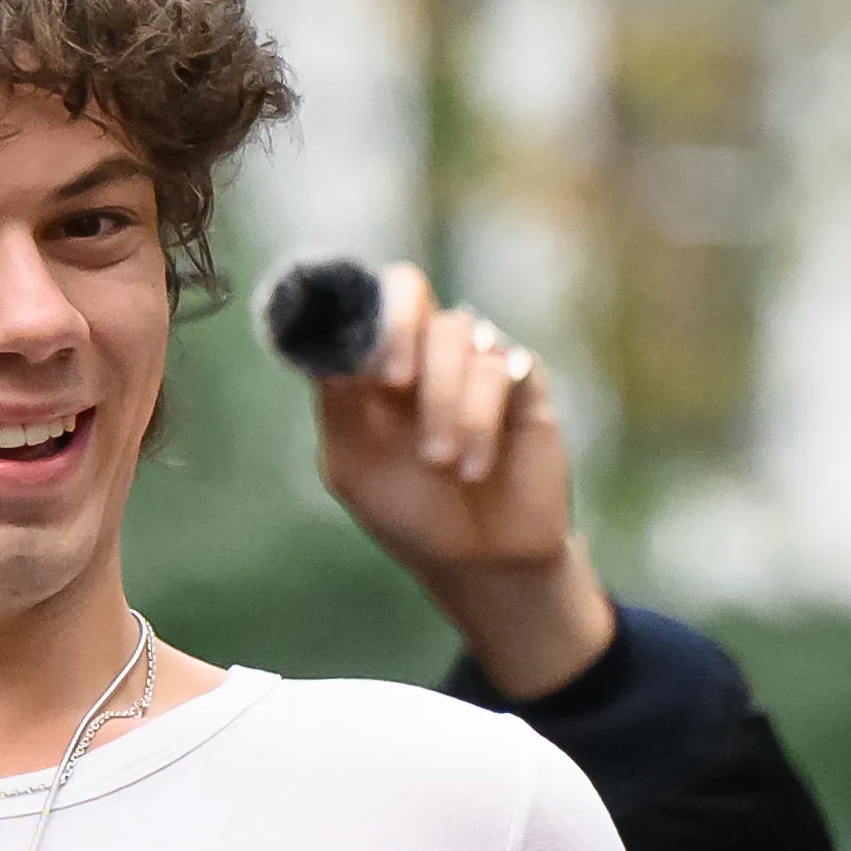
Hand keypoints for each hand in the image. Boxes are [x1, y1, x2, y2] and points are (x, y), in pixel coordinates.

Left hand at [308, 269, 610, 700]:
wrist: (482, 562)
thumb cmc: (410, 514)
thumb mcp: (353, 467)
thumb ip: (337, 406)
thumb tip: (327, 350)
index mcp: (373, 364)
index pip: (360, 300)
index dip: (354, 309)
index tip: (352, 352)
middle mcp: (422, 351)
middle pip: (408, 288)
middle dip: (398, 327)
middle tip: (394, 382)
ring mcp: (474, 361)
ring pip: (457, 334)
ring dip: (443, 401)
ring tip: (442, 464)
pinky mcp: (523, 381)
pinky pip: (503, 366)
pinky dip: (483, 416)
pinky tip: (475, 468)